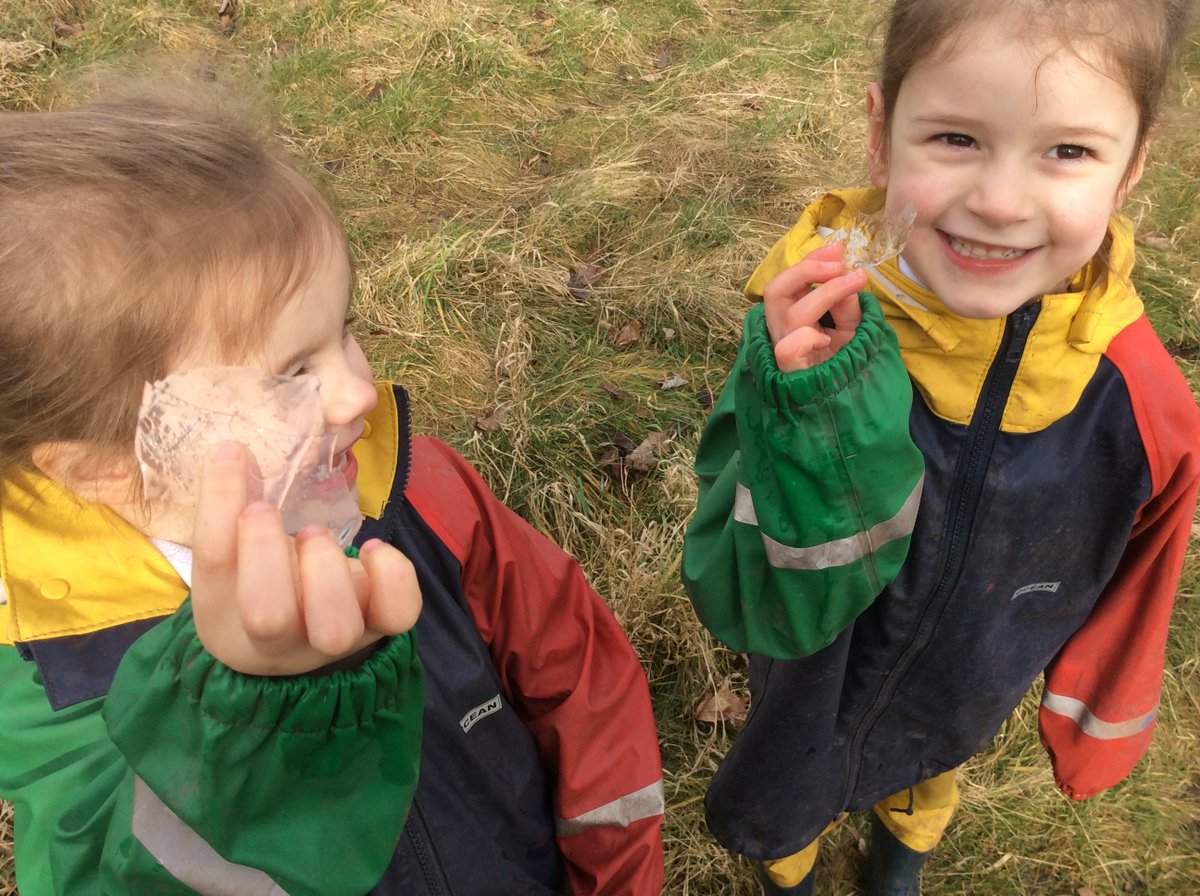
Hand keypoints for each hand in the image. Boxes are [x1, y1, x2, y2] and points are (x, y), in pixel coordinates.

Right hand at [189, 441, 421, 675]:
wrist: (301, 635)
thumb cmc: (261, 582)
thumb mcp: (234, 554)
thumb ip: (232, 509)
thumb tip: (233, 450)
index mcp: (225, 619)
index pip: (212, 564)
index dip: (220, 504)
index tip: (233, 453)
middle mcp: (278, 644)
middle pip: (267, 618)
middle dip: (267, 550)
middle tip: (266, 510)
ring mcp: (333, 642)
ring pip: (335, 630)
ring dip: (327, 568)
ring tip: (316, 532)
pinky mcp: (379, 626)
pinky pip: (398, 613)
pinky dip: (391, 573)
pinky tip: (371, 550)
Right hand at [762, 243, 866, 371]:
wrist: (843, 407)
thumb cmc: (842, 366)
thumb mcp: (850, 329)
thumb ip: (847, 304)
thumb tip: (848, 275)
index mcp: (790, 318)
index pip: (788, 283)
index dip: (809, 262)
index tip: (837, 247)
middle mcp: (781, 332)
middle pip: (775, 290)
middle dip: (806, 270)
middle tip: (838, 262)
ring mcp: (783, 352)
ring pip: (789, 313)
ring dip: (825, 292)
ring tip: (854, 282)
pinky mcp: (790, 372)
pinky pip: (789, 348)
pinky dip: (808, 337)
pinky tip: (827, 339)